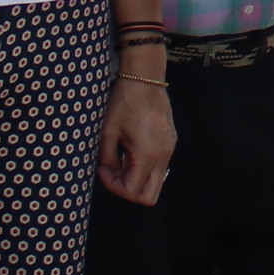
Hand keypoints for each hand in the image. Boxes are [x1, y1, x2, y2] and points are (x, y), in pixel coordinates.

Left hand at [99, 77, 176, 205]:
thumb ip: (107, 159)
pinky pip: (159, 166)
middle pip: (149, 196)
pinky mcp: (170, 142)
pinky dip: (143, 166)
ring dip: (135, 178)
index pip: (132, 191)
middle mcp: (164, 155)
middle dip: (127, 190)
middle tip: (112, 172)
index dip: (113, 186)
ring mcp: (170, 149)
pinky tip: (130, 149)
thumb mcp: (108, 132)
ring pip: (155, 182)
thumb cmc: (125, 101)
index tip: (102, 169)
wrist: (145, 78)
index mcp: (148, 154)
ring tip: (119, 158)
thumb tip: (108, 171)